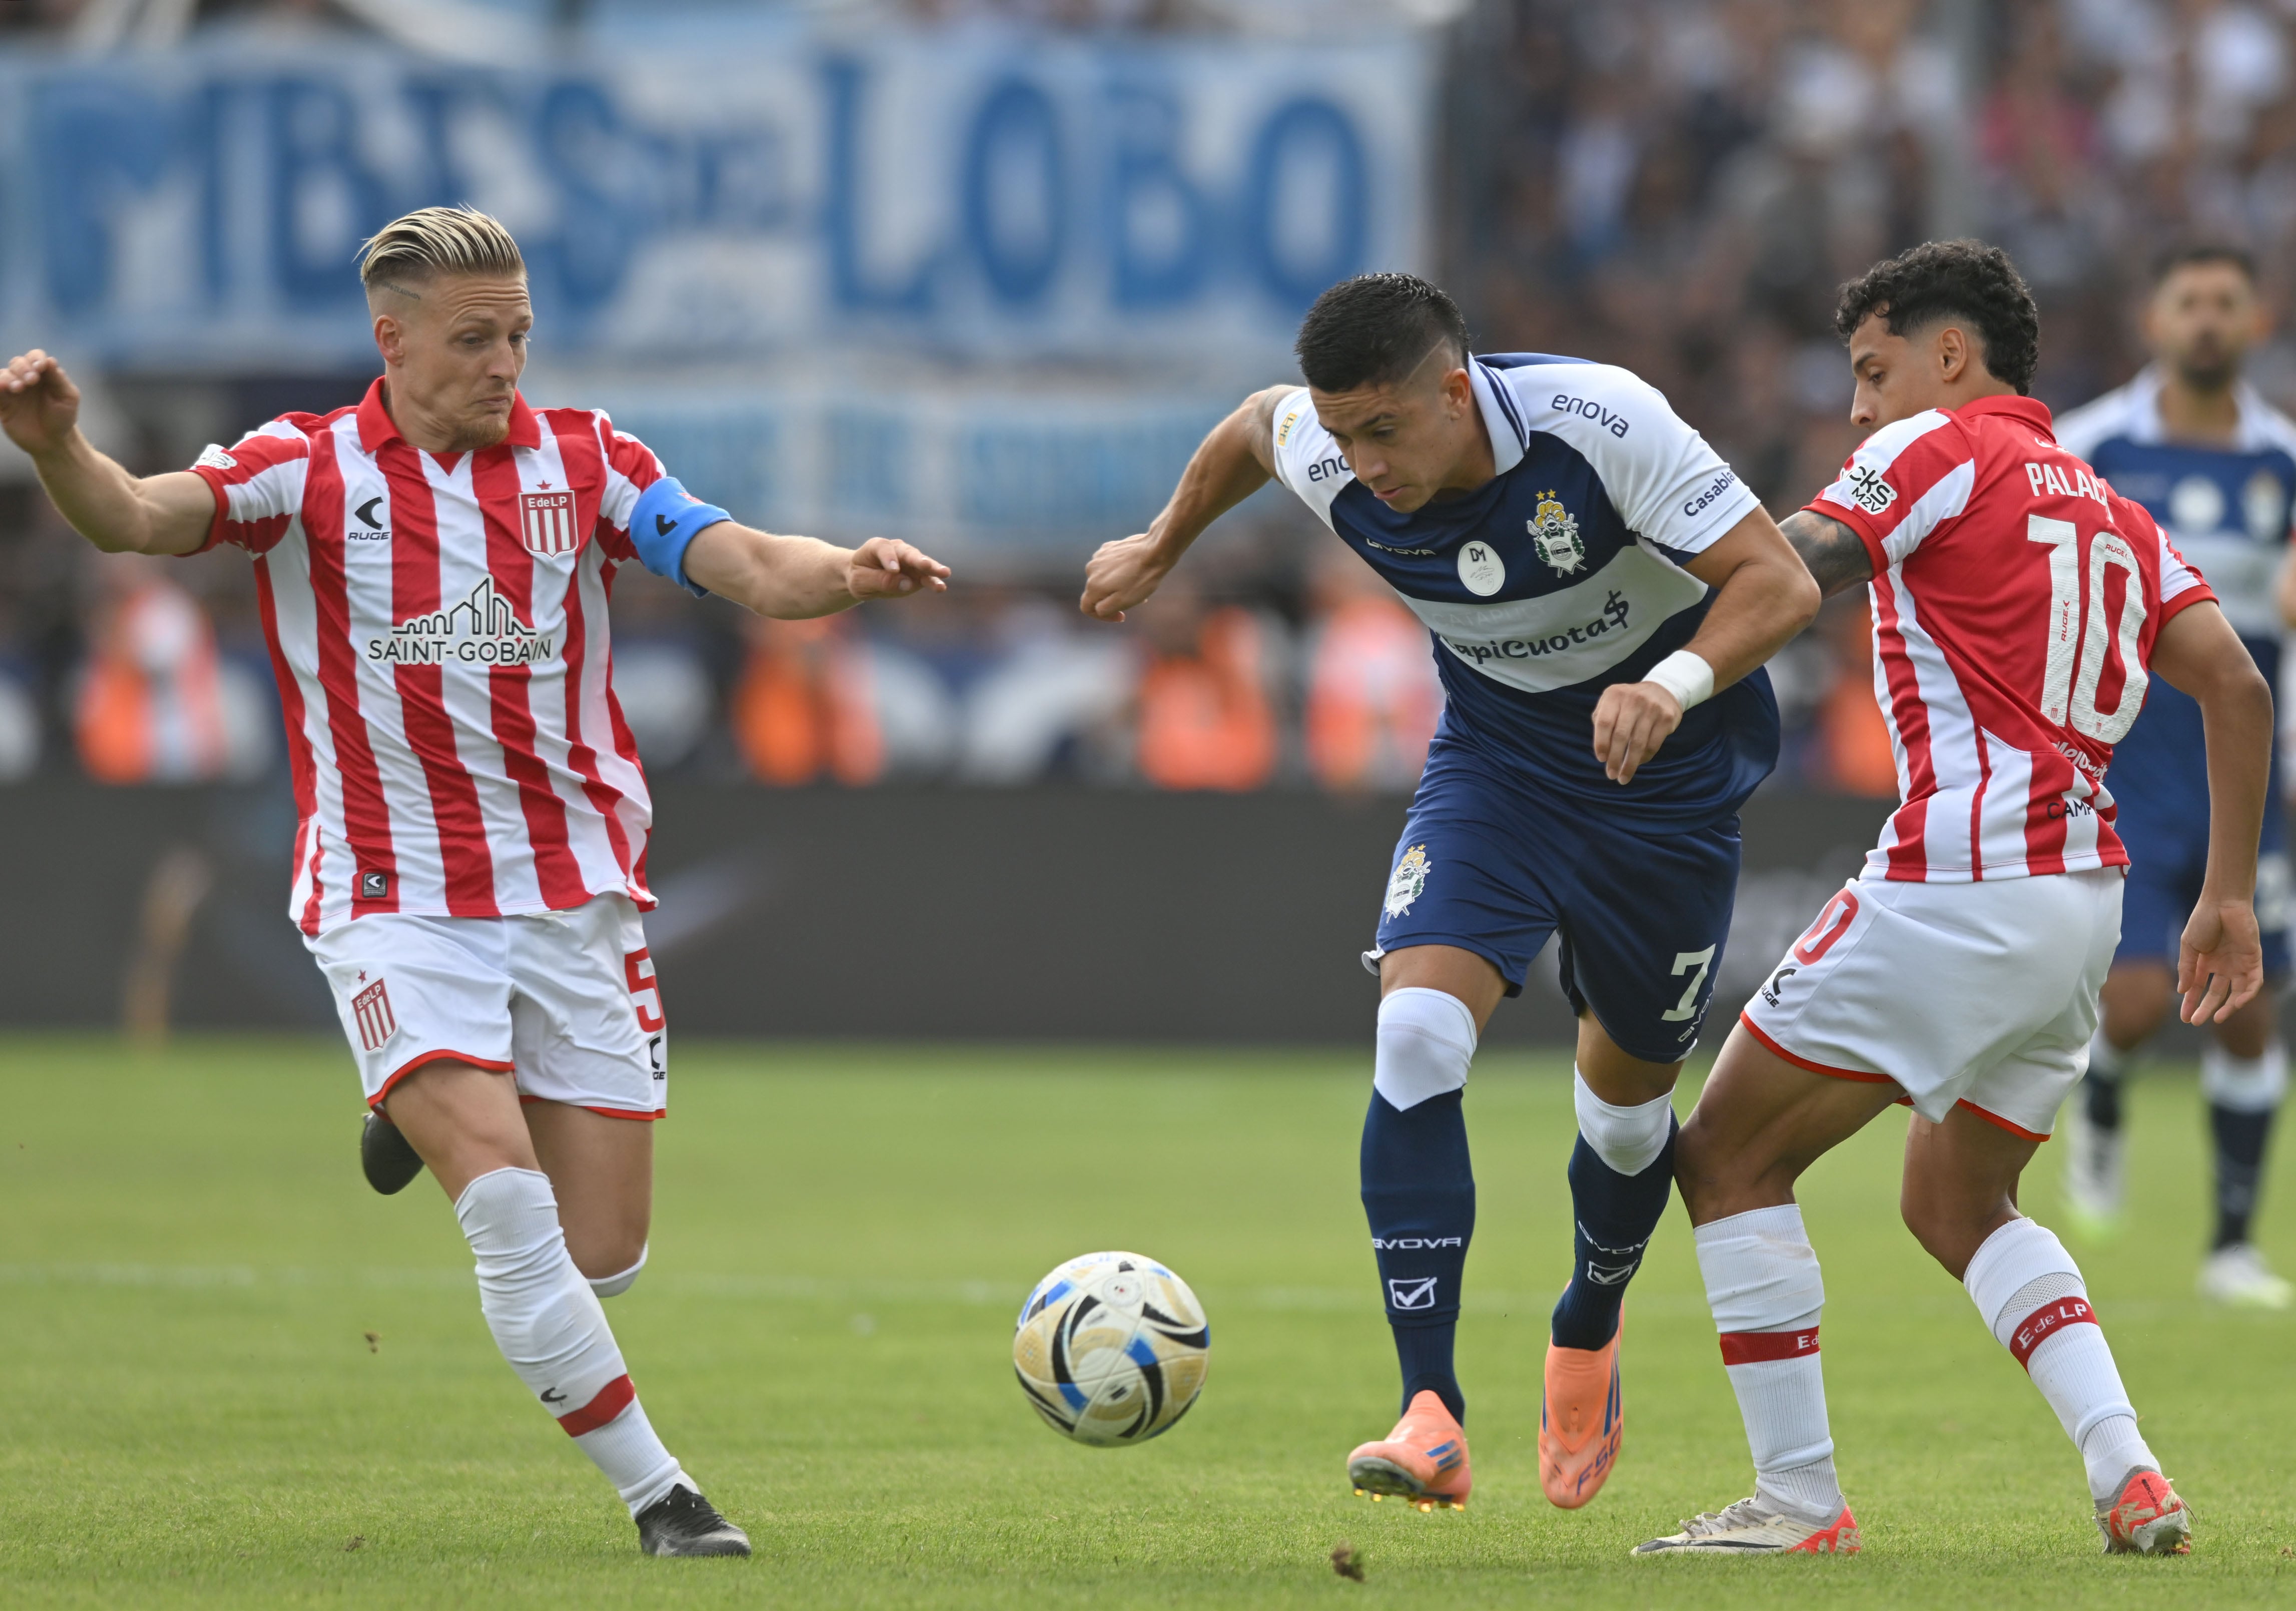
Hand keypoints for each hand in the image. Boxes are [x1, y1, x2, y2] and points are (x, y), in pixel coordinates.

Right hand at [0, 350, 80, 458]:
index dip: (36, 359)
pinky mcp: (3, 403)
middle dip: (23, 368)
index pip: (35, 357)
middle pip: (18, 363)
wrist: (53, 441)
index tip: (40, 367)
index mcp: (43, 374)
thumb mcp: (67, 397)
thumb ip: (58, 379)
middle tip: (32, 380)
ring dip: (10, 377)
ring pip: (4, 374)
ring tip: (18, 388)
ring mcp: (13, 390)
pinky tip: (3, 387)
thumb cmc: (63, 417)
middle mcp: (26, 378)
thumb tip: (49, 360)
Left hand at [845, 537, 949, 601]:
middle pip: (909, 553)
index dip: (889, 558)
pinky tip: (941, 587)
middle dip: (919, 560)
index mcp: (878, 546)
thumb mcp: (861, 581)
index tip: (893, 570)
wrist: (863, 578)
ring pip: (922, 565)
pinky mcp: (916, 575)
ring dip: (933, 570)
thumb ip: (882, 581)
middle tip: (928, 565)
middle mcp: (897, 550)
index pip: (884, 549)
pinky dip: (933, 582)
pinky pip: (926, 578)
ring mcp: (909, 562)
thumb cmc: (859, 576)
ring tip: (944, 574)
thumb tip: (908, 584)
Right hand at [1080, 531, 1173, 622]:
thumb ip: (1104, 610)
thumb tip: (1097, 609)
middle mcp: (1091, 570)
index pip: (1087, 608)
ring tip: (1137, 584)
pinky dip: (1118, 572)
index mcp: (1093, 586)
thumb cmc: (1141, 578)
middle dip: (1114, 599)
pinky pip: (1109, 565)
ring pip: (1104, 578)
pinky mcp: (1109, 547)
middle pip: (1097, 593)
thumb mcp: (1123, 601)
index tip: (1122, 615)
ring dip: (1117, 585)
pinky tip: (1134, 570)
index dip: (1102, 617)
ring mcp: (1099, 556)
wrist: (1156, 550)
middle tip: (1136, 599)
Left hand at [1591, 680, 1683, 784]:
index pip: (1604, 722)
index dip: (1601, 743)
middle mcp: (1633, 699)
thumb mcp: (1612, 702)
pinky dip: (1644, 757)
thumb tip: (1602, 750)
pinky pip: (1653, 744)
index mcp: (1614, 695)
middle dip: (1615, 759)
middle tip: (1611, 774)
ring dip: (1630, 764)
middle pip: (1620, 735)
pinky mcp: (1666, 718)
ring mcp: (1651, 708)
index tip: (1601, 759)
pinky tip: (1638, 763)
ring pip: (1638, 743)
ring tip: (1623, 777)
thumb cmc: (1629, 703)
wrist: (1662, 690)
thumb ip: (1602, 720)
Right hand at [2178, 894, 2263, 1024]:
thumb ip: (2186, 968)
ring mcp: (2239, 964)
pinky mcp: (2253, 960)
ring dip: (2228, 1007)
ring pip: (2236, 992)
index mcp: (2205, 962)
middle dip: (2207, 1008)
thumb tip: (2182, 991)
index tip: (2184, 1018)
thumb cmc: (2203, 920)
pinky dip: (2247, 994)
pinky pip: (2253, 983)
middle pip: (2216, 993)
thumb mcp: (2188, 946)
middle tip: (2197, 1021)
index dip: (2191, 1003)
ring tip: (2218, 1018)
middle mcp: (2223, 966)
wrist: (2223, 902)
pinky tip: (2236, 1003)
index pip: (2198, 988)